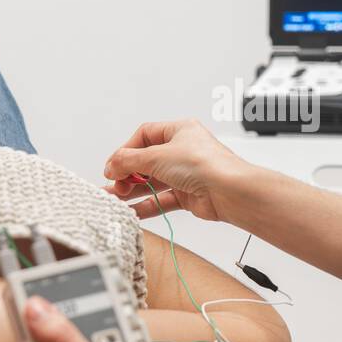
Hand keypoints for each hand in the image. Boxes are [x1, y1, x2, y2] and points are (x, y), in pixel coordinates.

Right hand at [101, 119, 252, 220]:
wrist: (230, 191)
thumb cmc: (205, 165)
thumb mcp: (157, 156)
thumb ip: (129, 161)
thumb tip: (112, 165)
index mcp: (179, 130)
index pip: (144, 136)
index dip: (126, 150)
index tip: (114, 165)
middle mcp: (182, 150)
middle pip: (146, 160)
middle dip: (127, 173)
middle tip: (115, 184)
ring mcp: (185, 173)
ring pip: (152, 182)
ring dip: (132, 190)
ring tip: (115, 199)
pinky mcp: (188, 194)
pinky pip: (161, 199)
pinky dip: (146, 205)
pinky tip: (132, 210)